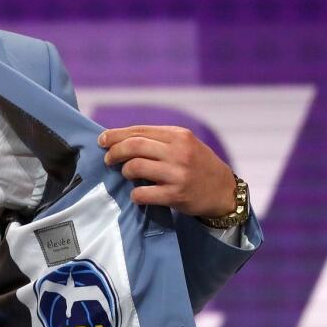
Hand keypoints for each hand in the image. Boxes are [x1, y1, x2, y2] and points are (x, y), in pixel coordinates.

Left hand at [98, 125, 235, 217]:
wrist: (224, 191)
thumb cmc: (197, 165)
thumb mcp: (184, 144)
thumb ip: (158, 140)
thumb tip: (120, 139)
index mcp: (179, 136)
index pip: (139, 131)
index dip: (116, 135)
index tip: (102, 140)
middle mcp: (179, 152)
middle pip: (134, 146)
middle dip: (114, 152)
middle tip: (108, 159)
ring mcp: (178, 174)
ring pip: (135, 167)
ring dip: (125, 171)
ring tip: (127, 174)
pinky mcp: (176, 195)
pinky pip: (143, 193)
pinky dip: (135, 194)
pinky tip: (137, 194)